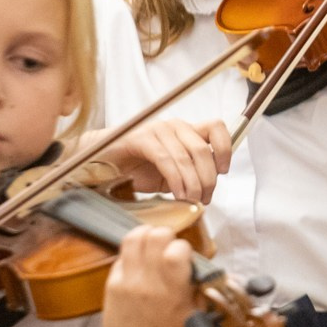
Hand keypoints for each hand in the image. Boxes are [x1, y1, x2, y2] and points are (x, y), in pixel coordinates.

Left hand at [99, 223, 200, 326]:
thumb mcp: (193, 311)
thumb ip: (198, 284)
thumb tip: (202, 263)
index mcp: (174, 290)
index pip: (177, 249)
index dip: (182, 247)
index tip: (183, 256)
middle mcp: (150, 283)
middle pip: (155, 236)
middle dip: (164, 235)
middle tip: (166, 245)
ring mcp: (128, 281)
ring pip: (134, 237)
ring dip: (146, 235)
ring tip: (151, 244)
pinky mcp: (112, 283)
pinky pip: (122, 254)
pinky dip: (132, 253)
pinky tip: (138, 262)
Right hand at [102, 118, 231, 203]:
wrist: (102, 162)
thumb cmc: (136, 168)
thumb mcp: (171, 174)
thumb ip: (190, 175)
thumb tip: (208, 190)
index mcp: (186, 131)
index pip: (217, 128)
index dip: (225, 149)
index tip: (223, 171)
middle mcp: (175, 126)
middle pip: (204, 149)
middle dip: (208, 178)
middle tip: (204, 198)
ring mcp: (158, 129)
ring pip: (187, 156)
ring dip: (193, 183)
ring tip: (191, 200)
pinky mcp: (141, 138)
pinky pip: (166, 159)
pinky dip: (176, 179)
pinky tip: (177, 193)